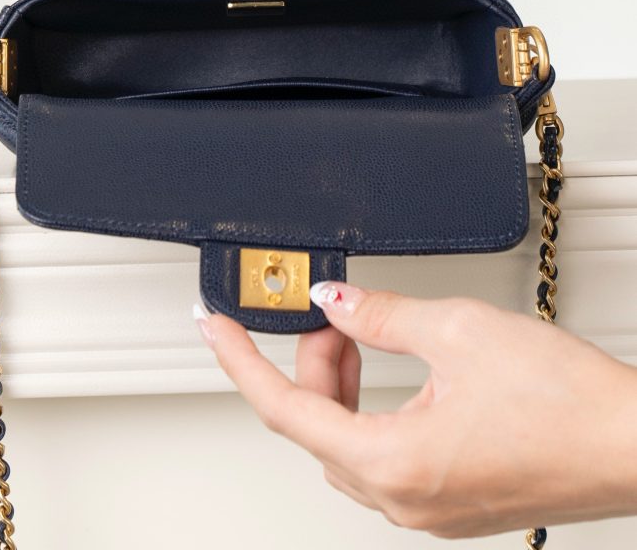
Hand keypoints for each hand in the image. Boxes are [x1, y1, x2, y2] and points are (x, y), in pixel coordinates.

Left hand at [194, 282, 636, 536]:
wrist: (635, 444)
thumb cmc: (568, 402)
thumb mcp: (459, 330)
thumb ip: (381, 315)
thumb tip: (335, 302)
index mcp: (395, 463)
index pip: (286, 410)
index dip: (242, 361)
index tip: (214, 328)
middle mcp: (406, 499)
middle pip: (317, 429)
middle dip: (307, 366)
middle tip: (320, 316)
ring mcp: (431, 508)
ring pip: (349, 445)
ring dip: (339, 388)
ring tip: (355, 334)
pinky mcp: (454, 501)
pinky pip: (385, 457)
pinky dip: (372, 410)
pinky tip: (388, 372)